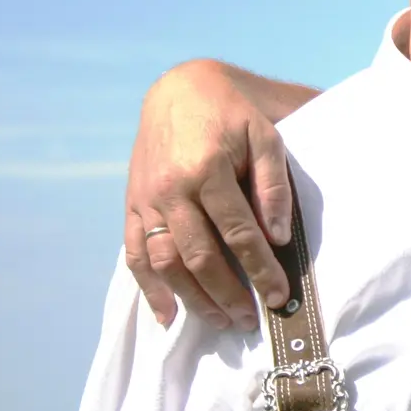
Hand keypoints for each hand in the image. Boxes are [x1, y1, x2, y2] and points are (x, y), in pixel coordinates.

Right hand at [123, 60, 294, 328]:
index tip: (278, 295)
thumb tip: (278, 237)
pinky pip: (134, 254)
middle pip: (199, 255)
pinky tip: (167, 314)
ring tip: (220, 321)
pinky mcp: (132, 204)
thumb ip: (272, 186)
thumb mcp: (265, 136)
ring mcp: (146, 199)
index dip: (260, 268)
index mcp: (207, 169)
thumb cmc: (233, 114)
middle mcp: (171, 189)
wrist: (181, 90)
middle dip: (228, 293)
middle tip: (251, 320)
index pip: (238, 233)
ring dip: (192, 298)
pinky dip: (149, 288)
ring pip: (165, 262)